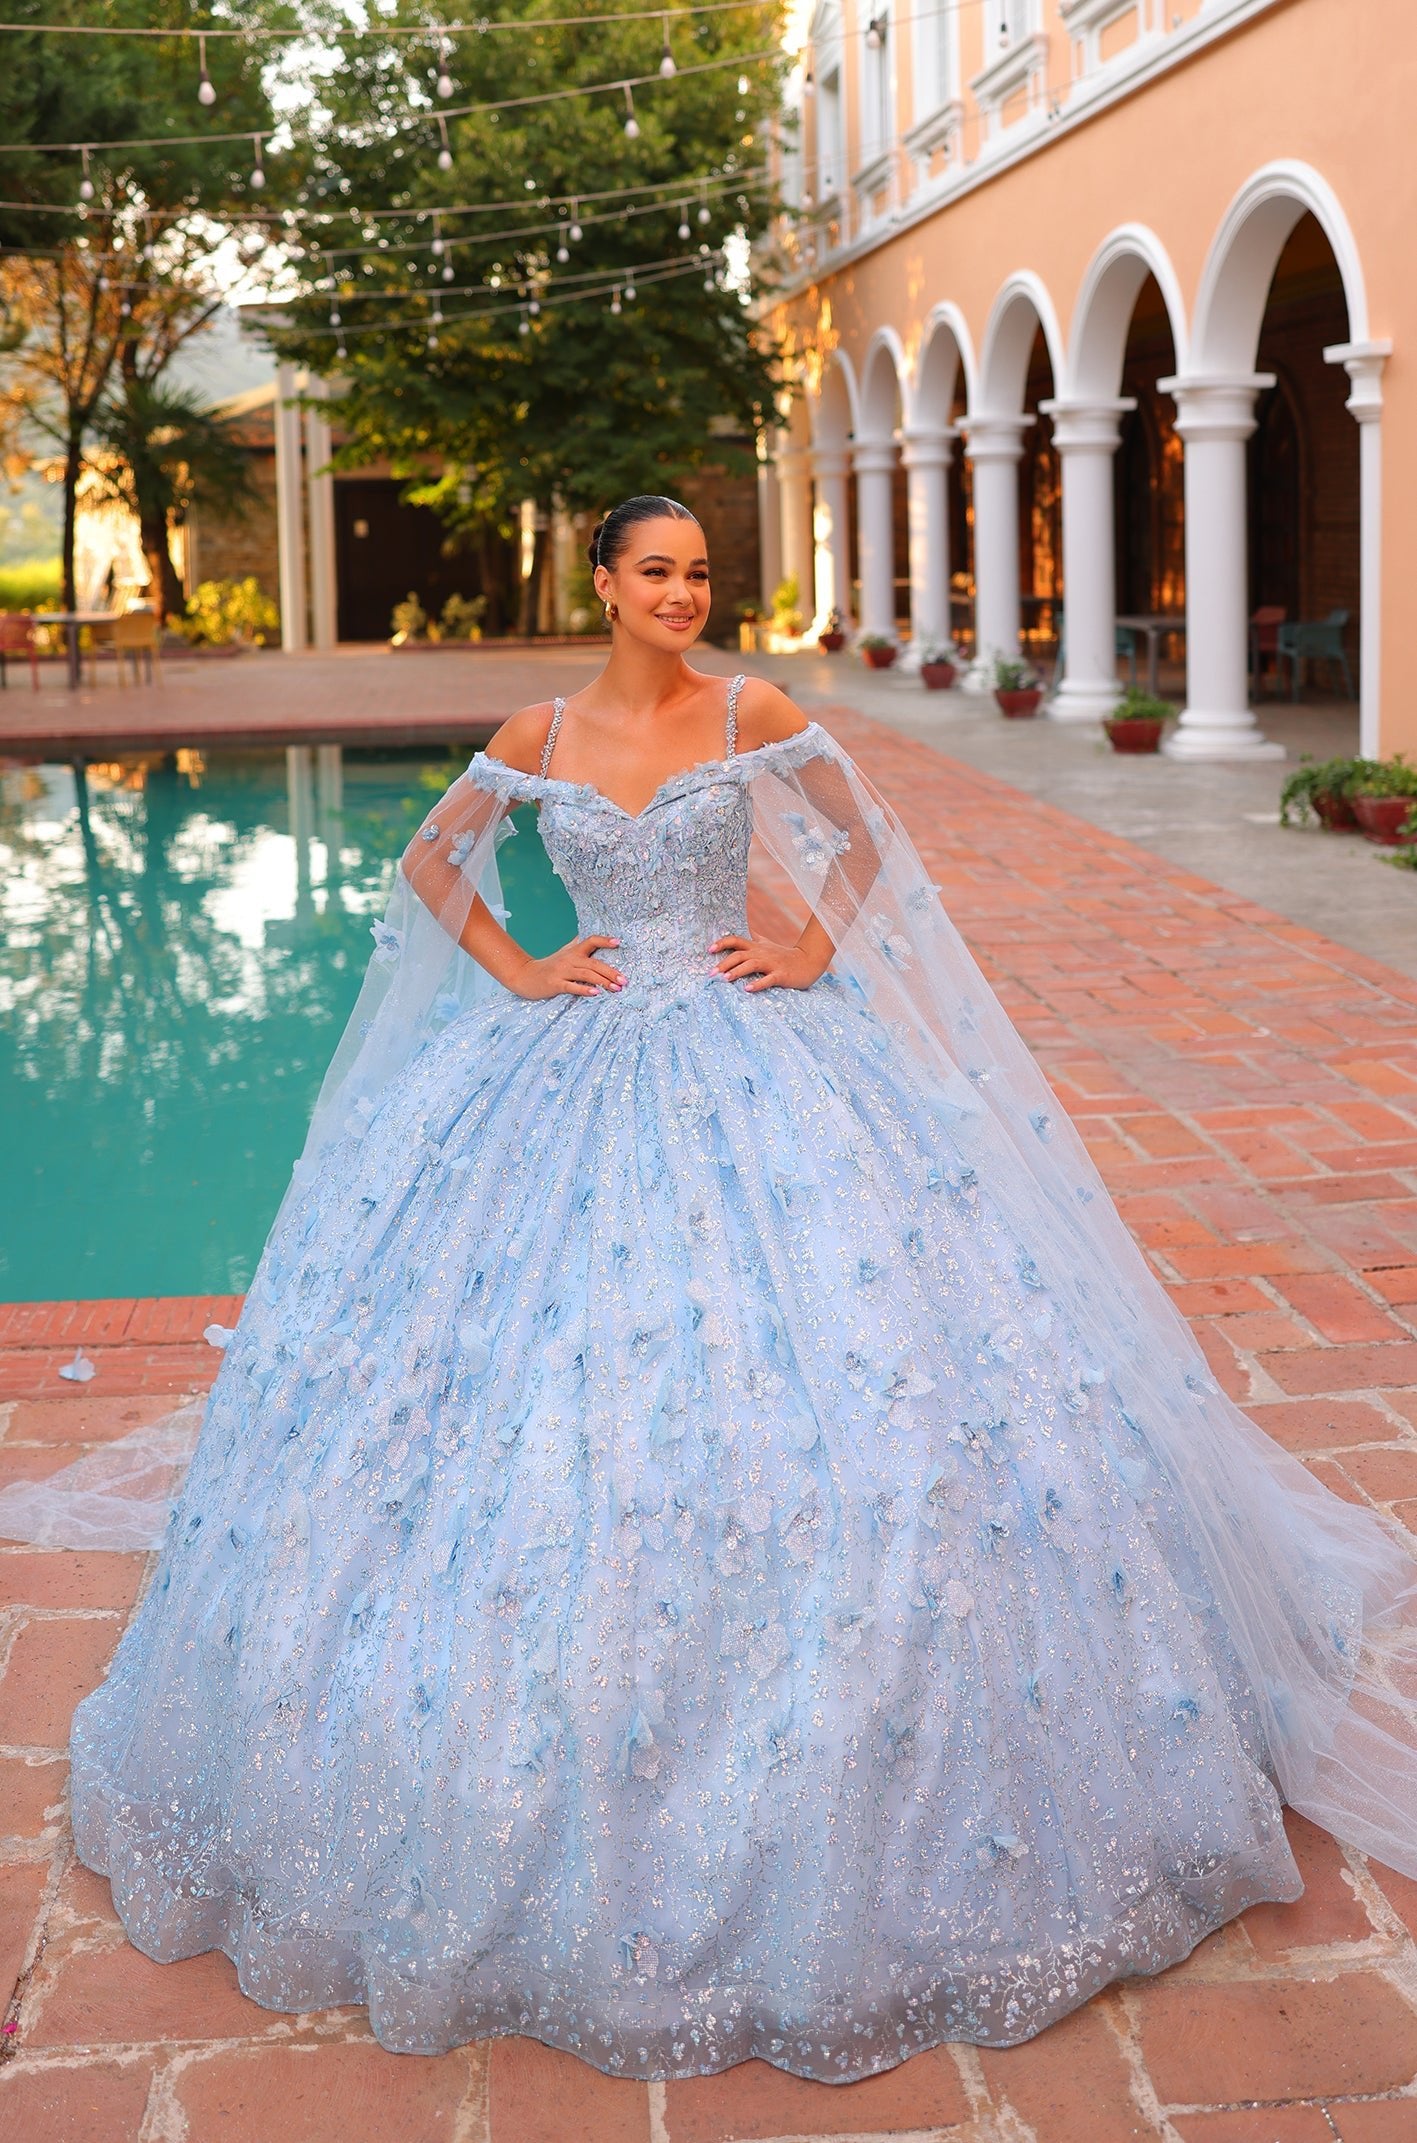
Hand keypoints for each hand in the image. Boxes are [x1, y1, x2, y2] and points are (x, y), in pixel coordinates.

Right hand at [510, 935, 623, 998]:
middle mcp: (569, 959)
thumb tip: (595, 941)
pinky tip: (595, 993)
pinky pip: (572, 986)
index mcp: (573, 951)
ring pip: (586, 974)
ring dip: (603, 981)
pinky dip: (584, 990)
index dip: (604, 941)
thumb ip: (579, 947)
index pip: (591, 941)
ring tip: (616, 989)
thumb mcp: (565, 954)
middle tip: (625, 980)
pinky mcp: (555, 984)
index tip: (619, 943)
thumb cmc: (549, 966)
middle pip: (594, 963)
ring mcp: (562, 971)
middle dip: (611, 972)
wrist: (525, 975)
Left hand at [711, 935, 825, 992]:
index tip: (709, 950)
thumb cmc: (785, 955)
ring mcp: (772, 964)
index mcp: (757, 947)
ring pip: (751, 964)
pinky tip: (748, 989)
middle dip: (724, 963)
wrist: (808, 961)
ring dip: (737, 971)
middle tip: (711, 974)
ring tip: (725, 979)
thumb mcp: (769, 945)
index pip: (735, 940)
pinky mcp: (781, 975)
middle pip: (739, 954)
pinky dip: (758, 984)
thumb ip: (757, 940)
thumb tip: (748, 933)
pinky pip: (768, 979)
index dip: (722, 943)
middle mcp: (762, 953)